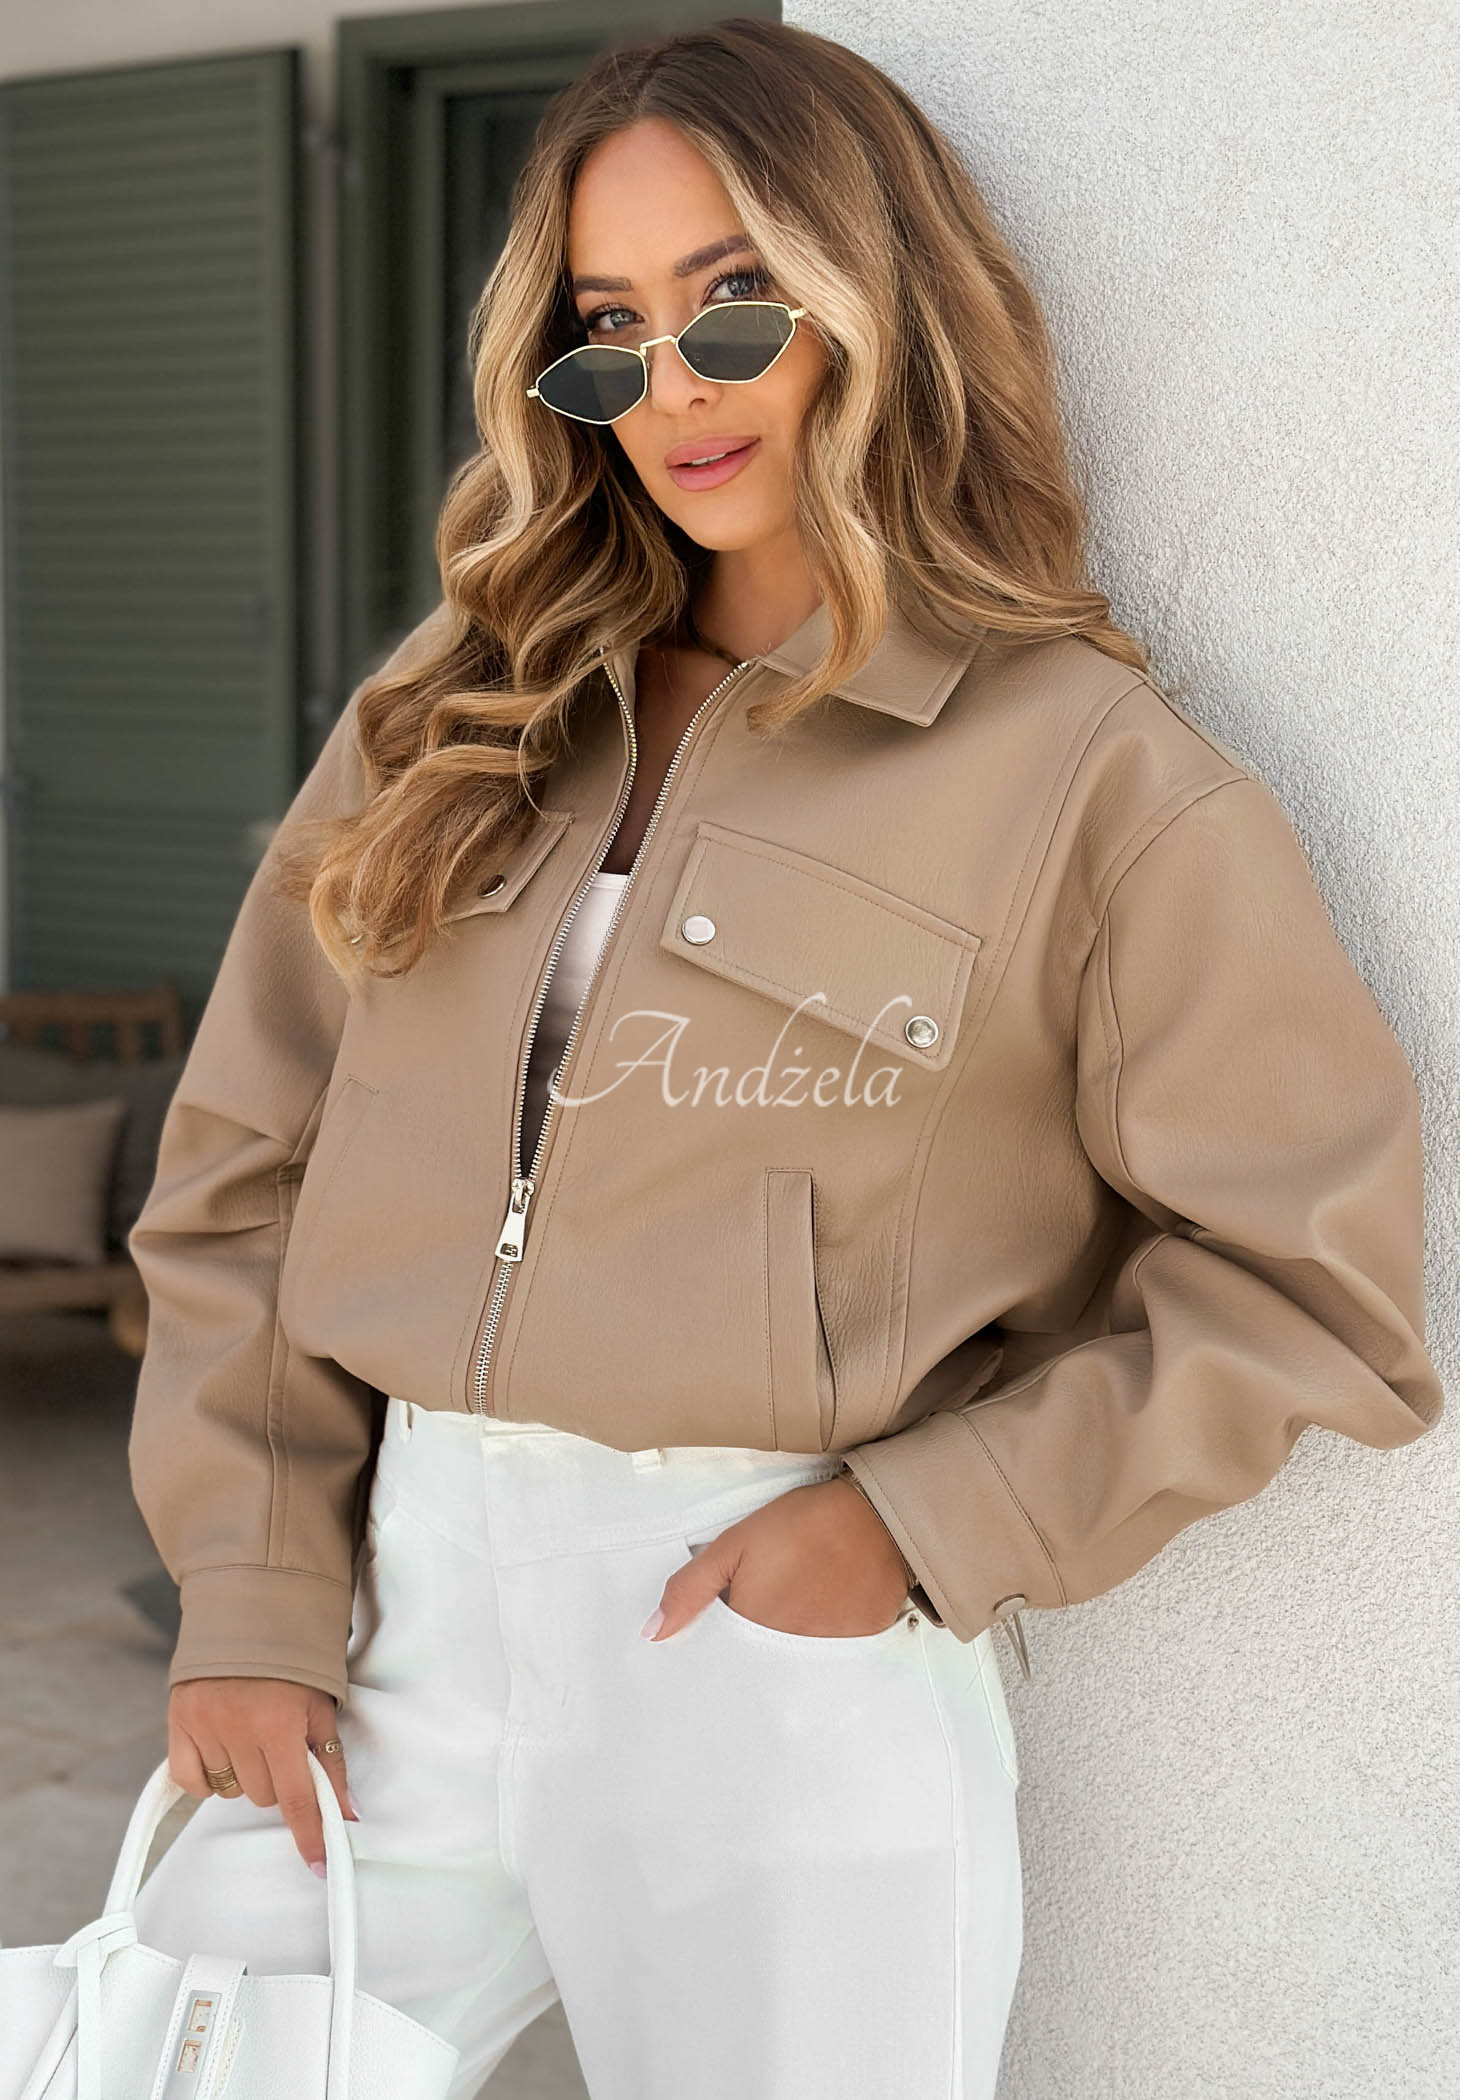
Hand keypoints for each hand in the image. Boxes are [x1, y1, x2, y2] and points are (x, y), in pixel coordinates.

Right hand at [168, 1678, 358, 1877]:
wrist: (247, 1614)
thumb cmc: (293, 1662)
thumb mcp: (321, 1706)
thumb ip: (331, 1763)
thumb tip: (346, 1815)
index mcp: (280, 1723)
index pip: (298, 1796)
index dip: (310, 1834)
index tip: (319, 1863)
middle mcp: (239, 1728)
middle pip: (262, 1795)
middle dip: (277, 1780)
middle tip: (280, 1747)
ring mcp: (204, 1726)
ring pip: (230, 1790)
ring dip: (245, 1775)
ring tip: (251, 1735)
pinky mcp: (178, 1722)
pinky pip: (193, 1782)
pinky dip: (208, 1777)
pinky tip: (222, 1750)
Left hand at [643, 1475, 912, 1640]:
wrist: (874, 1512)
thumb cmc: (801, 1523)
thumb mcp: (735, 1544)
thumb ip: (692, 1588)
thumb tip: (653, 1633)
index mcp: (753, 1626)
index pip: (728, 1651)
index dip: (727, 1631)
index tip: (736, 1610)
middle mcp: (789, 1649)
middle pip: (763, 1655)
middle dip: (761, 1633)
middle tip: (777, 1593)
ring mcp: (829, 1648)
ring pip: (799, 1652)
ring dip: (796, 1629)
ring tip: (806, 1590)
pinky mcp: (862, 1640)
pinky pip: (838, 1646)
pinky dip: (832, 1627)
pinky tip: (834, 1595)